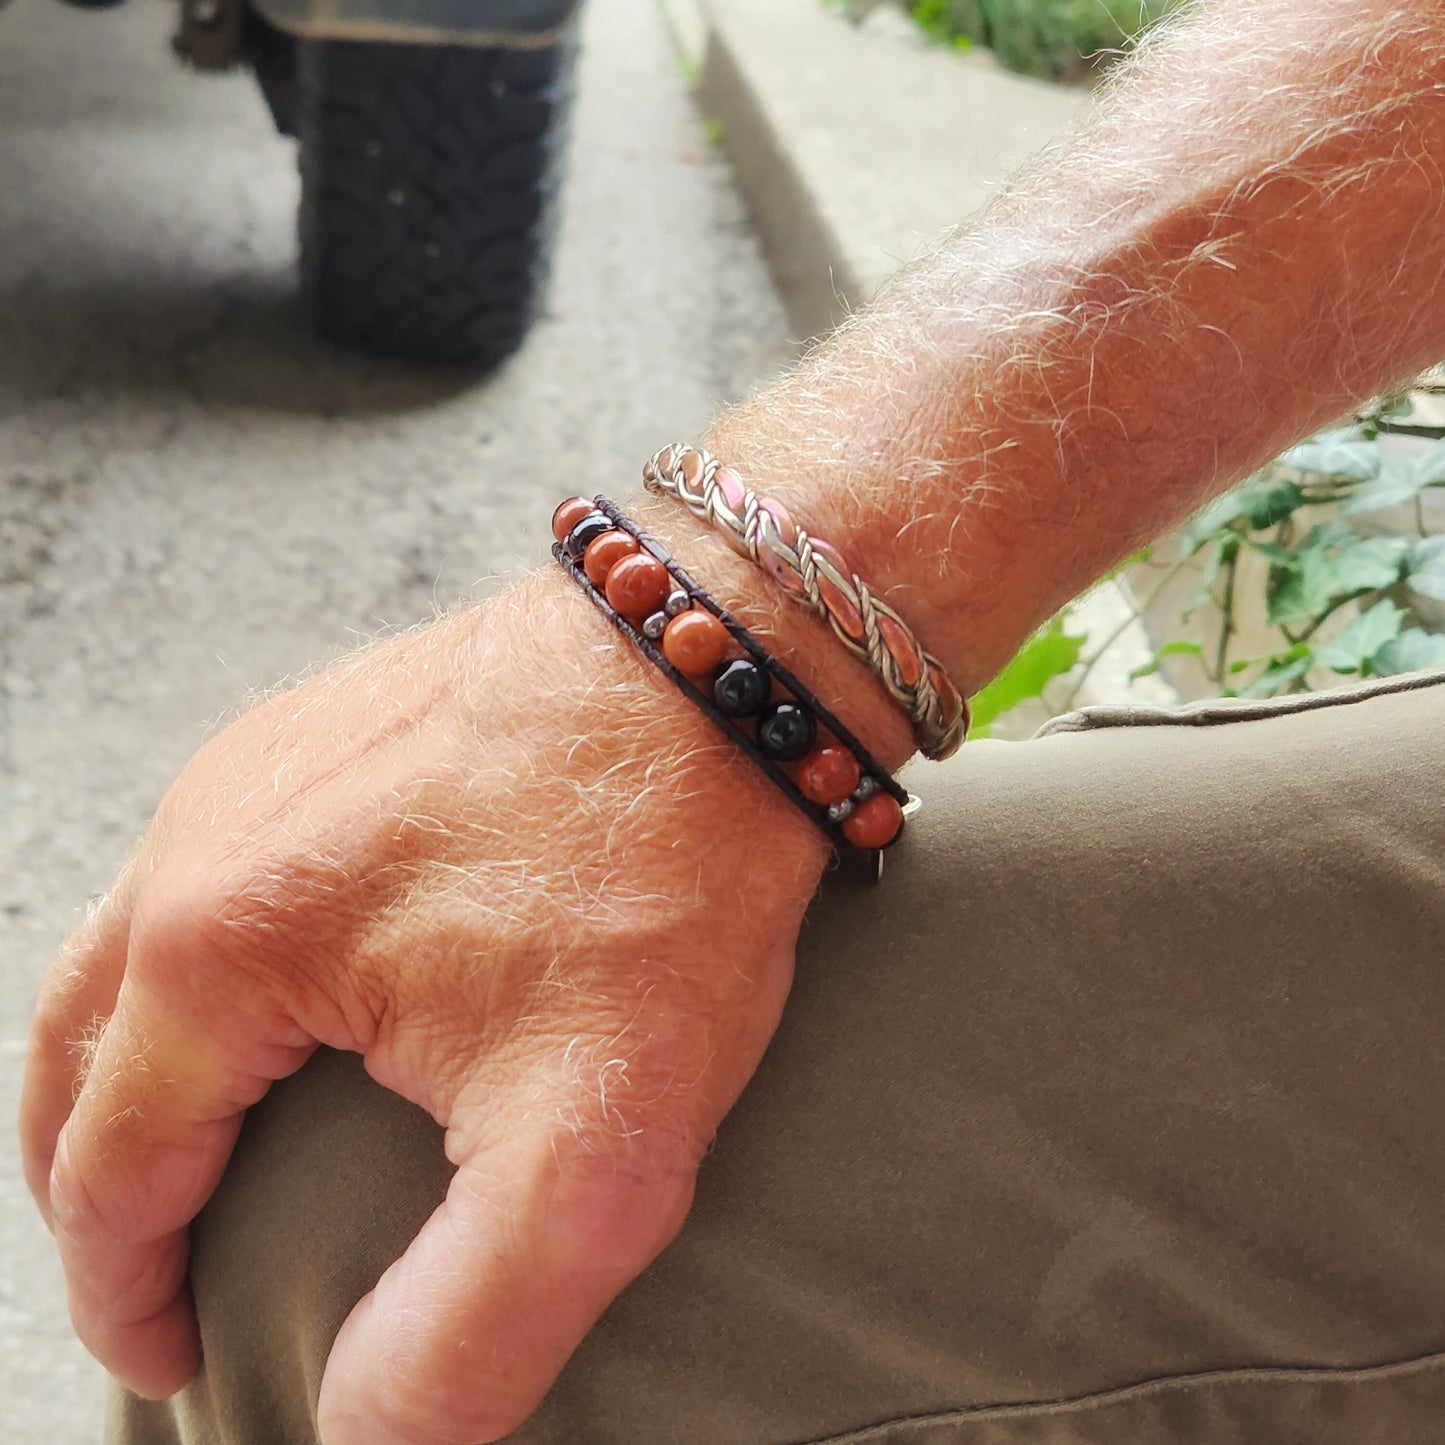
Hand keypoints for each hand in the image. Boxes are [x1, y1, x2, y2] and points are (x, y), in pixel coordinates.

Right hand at [20, 563, 832, 1443]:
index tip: (175, 1360)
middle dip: (97, 1185)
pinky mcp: (329, 727)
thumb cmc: (663, 872)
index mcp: (215, 945)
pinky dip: (204, 965)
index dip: (127, 1295)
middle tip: (146, 1268)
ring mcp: (261, 764)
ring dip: (135, 1067)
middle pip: (82, 1053)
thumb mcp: (588, 1146)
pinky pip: (214, 869)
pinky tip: (270, 991)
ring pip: (131, 949)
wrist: (724, 657)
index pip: (110, 1169)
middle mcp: (202, 836)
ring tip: (186, 1145)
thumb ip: (462, 1333)